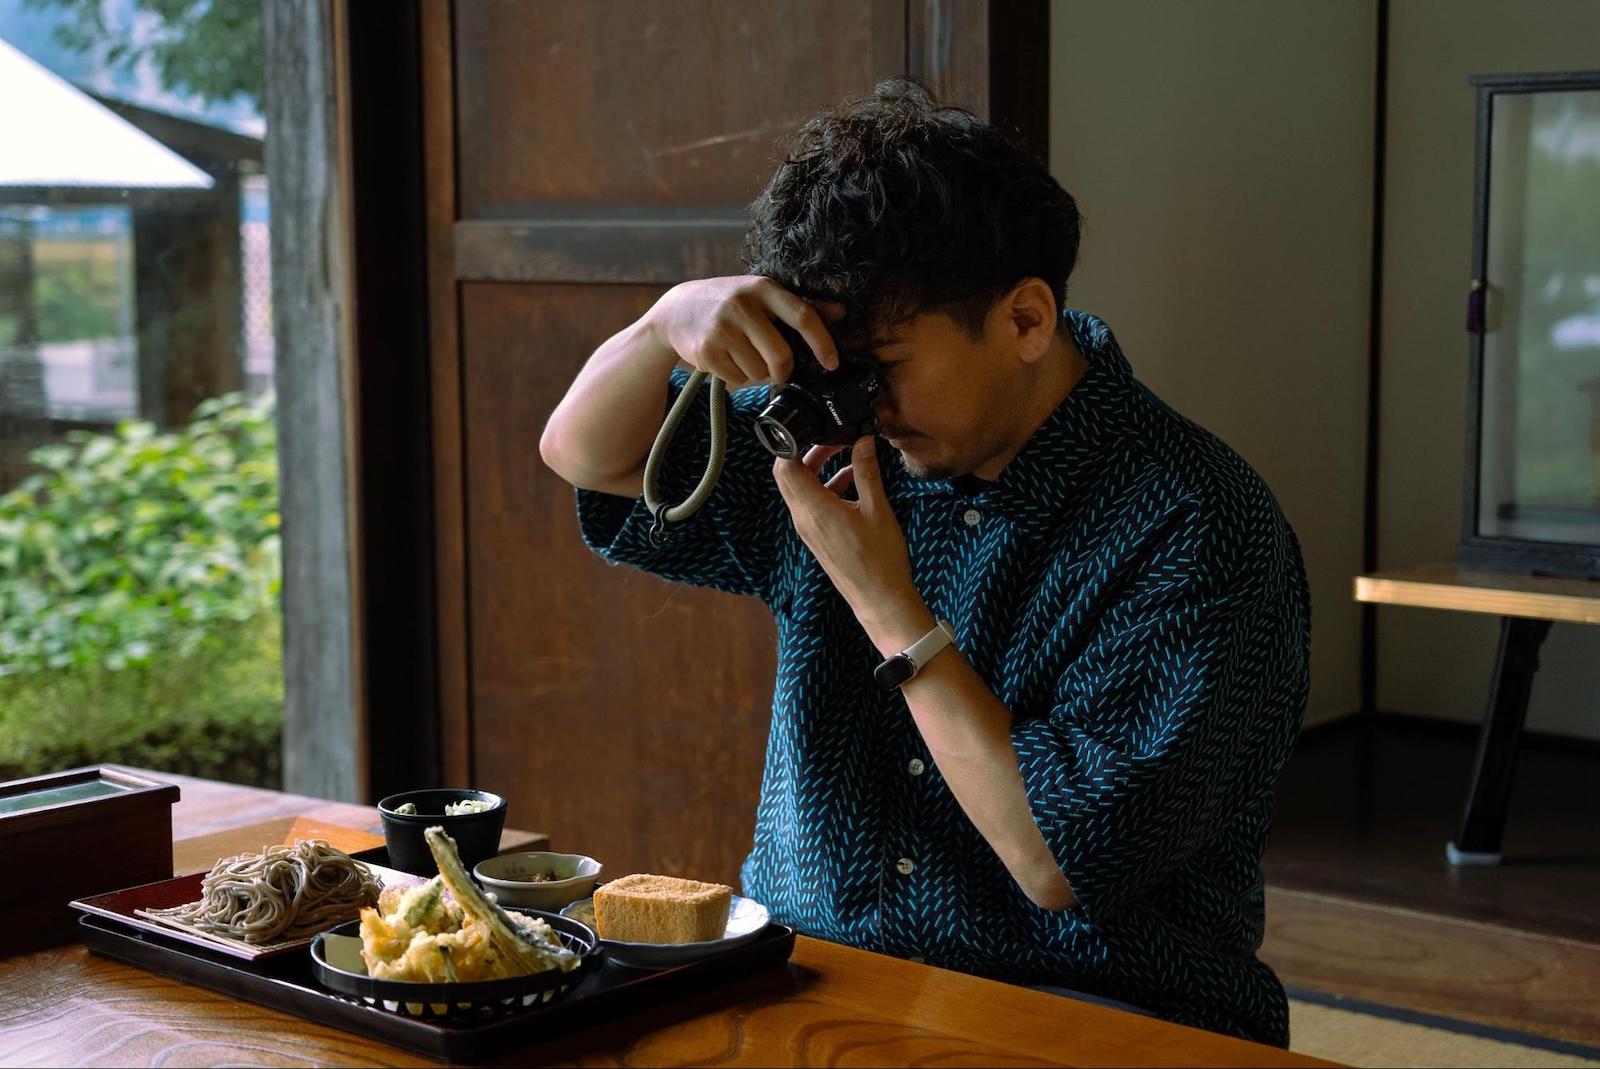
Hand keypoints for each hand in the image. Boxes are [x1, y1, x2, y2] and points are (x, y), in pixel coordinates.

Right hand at [647, 276, 842, 387]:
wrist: (678, 309)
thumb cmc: (730, 301)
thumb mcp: (762, 294)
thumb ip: (801, 304)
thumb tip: (841, 312)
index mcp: (762, 288)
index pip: (802, 316)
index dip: (822, 343)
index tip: (832, 363)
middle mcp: (742, 305)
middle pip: (781, 356)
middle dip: (783, 371)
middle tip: (778, 370)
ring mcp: (722, 328)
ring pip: (758, 372)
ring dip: (756, 373)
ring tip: (742, 354)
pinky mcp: (706, 350)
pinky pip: (736, 378)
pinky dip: (737, 376)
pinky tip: (727, 359)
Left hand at [773, 436, 933, 653]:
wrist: (879, 599)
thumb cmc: (880, 558)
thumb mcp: (878, 509)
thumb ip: (867, 472)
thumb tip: (863, 441)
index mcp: (814, 508)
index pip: (785, 466)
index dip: (793, 443)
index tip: (815, 429)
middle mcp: (804, 518)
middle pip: (788, 474)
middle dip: (805, 451)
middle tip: (831, 437)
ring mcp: (808, 529)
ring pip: (799, 488)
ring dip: (816, 468)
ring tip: (845, 454)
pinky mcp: (816, 536)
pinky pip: (811, 504)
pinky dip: (824, 487)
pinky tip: (852, 482)